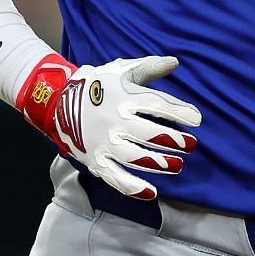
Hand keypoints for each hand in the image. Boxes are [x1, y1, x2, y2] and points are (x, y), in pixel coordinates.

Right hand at [17, 54, 200, 199]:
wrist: (57, 101)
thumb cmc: (99, 85)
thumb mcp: (122, 70)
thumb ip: (150, 67)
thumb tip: (175, 62)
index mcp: (123, 97)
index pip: (156, 105)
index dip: (179, 112)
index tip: (197, 119)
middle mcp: (113, 121)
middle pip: (148, 134)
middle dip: (173, 140)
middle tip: (191, 145)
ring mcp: (102, 142)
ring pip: (134, 157)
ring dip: (158, 163)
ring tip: (178, 166)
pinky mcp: (94, 159)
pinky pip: (113, 176)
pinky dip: (131, 187)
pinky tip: (152, 192)